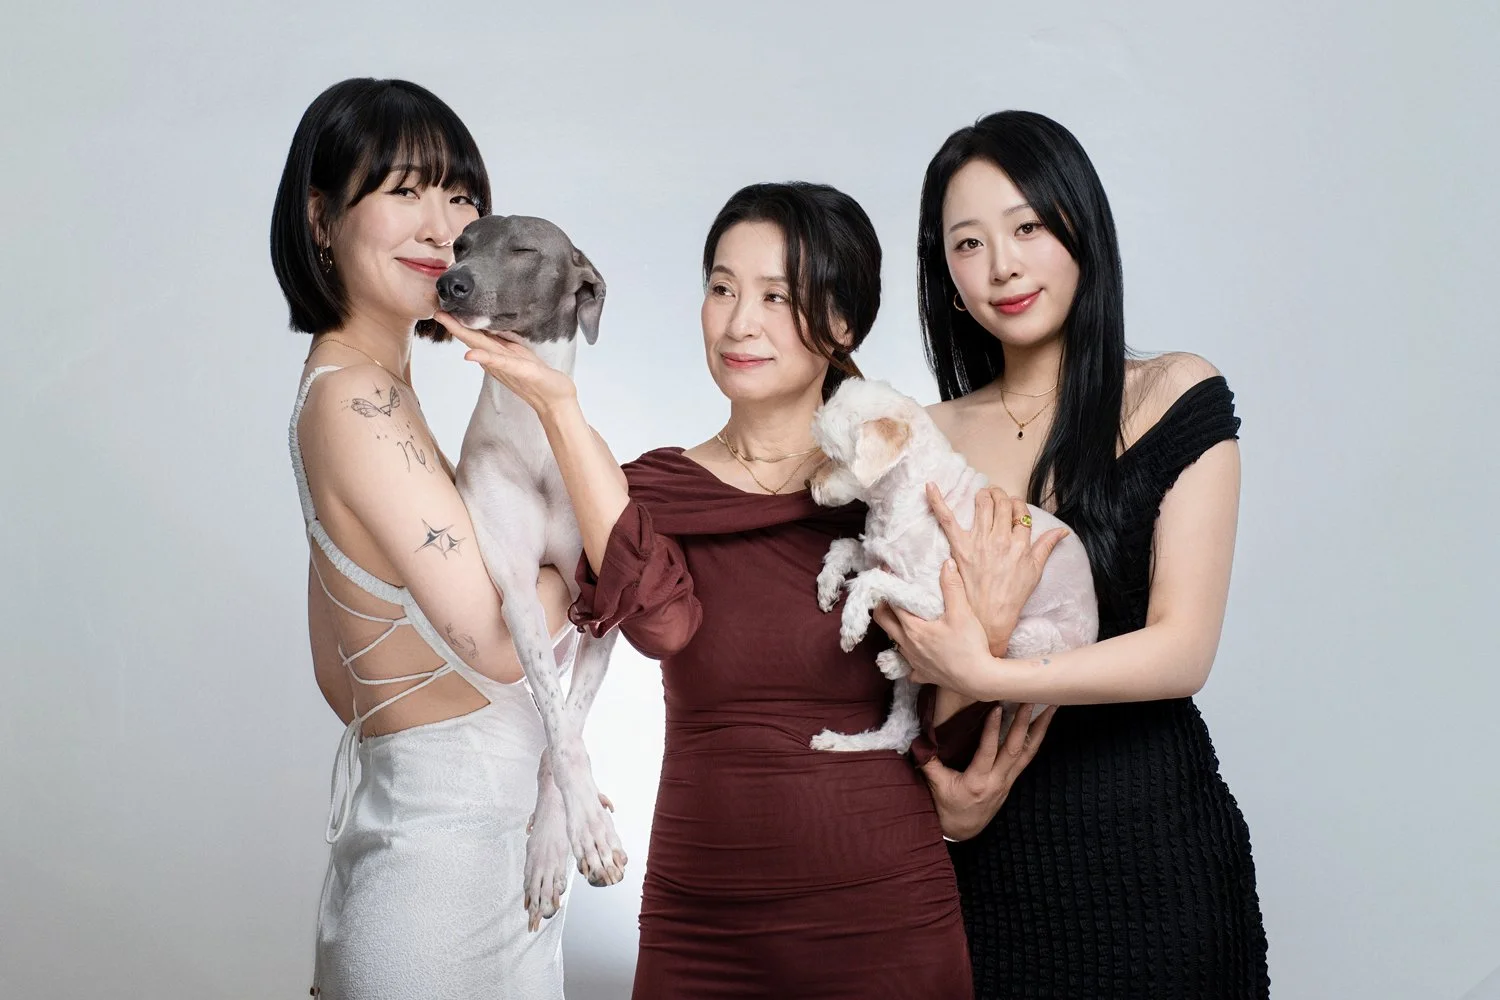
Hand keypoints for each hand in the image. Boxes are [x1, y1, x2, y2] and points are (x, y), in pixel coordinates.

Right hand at [436, 311, 577, 414]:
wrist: (555, 401)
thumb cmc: (539, 378)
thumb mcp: (521, 356)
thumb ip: (505, 345)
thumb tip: (490, 331)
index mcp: (500, 353)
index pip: (477, 335)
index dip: (461, 323)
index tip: (444, 308)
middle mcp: (499, 359)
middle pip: (474, 340)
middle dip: (455, 326)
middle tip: (436, 312)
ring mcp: (508, 366)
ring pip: (482, 348)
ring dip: (464, 335)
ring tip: (447, 322)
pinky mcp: (521, 371)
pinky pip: (502, 363)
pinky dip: (485, 357)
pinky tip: (470, 355)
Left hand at [873, 560, 994, 698]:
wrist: (980, 679)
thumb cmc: (969, 645)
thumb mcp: (962, 613)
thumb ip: (952, 587)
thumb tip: (946, 564)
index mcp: (913, 628)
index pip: (891, 604)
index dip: (889, 588)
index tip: (889, 576)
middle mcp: (907, 645)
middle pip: (884, 623)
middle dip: (883, 606)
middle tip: (890, 595)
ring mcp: (913, 662)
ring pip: (895, 642)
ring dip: (896, 629)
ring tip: (906, 619)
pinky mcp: (922, 675)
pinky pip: (909, 666)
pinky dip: (910, 657)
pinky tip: (919, 653)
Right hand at [920, 701, 1055, 840]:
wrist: (962, 830)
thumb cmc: (947, 807)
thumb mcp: (935, 786)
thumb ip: (929, 761)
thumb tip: (920, 739)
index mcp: (977, 782)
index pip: (988, 752)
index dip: (993, 730)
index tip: (997, 708)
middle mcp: (997, 781)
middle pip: (1016, 750)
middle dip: (1024, 724)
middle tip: (1030, 701)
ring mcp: (1008, 781)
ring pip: (1029, 754)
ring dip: (1040, 730)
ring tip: (1050, 708)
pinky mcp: (1011, 780)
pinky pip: (1027, 758)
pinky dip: (1036, 739)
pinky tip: (1042, 725)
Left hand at [928, 483, 1068, 655]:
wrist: (991, 617)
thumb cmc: (1012, 596)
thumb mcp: (1035, 571)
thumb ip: (1046, 547)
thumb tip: (1062, 531)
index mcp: (1020, 543)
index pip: (1020, 511)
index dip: (1016, 505)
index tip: (1013, 508)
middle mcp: (1001, 538)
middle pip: (1002, 502)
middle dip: (1000, 495)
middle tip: (996, 497)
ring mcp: (980, 541)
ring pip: (982, 503)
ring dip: (983, 494)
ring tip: (982, 496)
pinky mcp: (960, 546)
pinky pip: (947, 518)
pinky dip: (937, 500)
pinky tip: (930, 486)